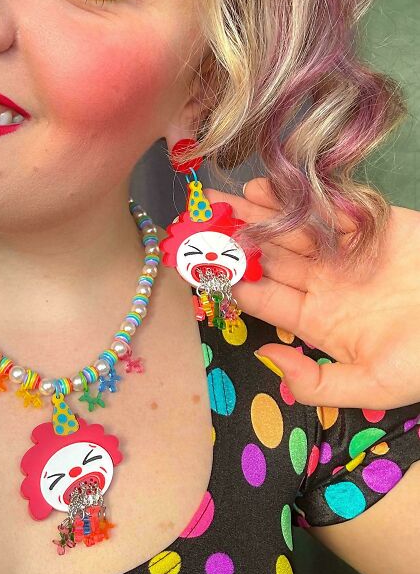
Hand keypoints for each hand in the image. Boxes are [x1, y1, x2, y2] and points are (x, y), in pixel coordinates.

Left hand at [203, 178, 419, 410]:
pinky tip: (266, 188)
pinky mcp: (368, 224)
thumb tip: (266, 359)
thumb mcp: (372, 385)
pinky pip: (326, 208)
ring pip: (290, 229)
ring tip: (224, 200)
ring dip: (257, 214)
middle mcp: (323, 283)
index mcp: (317, 320)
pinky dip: (297, 197)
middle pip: (269, 258)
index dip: (234, 282)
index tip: (202, 266)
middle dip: (235, 240)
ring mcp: (343, 252)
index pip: (264, 298)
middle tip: (201, 219)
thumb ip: (317, 382)